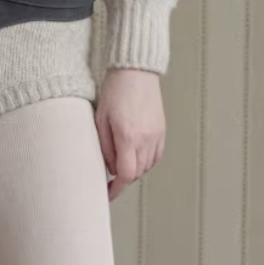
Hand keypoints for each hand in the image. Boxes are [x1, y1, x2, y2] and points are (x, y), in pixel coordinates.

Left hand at [94, 67, 164, 201]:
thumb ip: (105, 146)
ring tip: (121, 160)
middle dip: (123, 177)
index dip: (116, 188)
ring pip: (147, 166)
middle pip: (137, 172)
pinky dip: (146, 160)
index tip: (108, 194)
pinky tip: (136, 153)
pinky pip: (156, 155)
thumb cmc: (115, 90)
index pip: (125, 174)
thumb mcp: (101, 119)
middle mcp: (146, 138)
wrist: (135, 70)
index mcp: (128, 136)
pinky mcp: (162, 129)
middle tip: (110, 175)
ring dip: (135, 169)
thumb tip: (110, 167)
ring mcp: (156, 134)